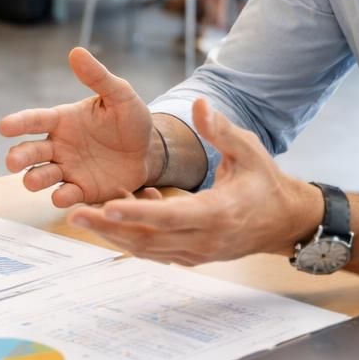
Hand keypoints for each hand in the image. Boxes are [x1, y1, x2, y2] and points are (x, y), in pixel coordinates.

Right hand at [0, 47, 155, 206]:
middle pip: (31, 152)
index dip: (19, 123)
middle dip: (19, 157)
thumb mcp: (119, 95)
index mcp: (63, 121)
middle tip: (13, 161)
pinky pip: (66, 194)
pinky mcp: (82, 190)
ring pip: (42, 176)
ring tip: (31, 181)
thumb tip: (77, 52)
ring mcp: (68, 169)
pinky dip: (61, 197)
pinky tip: (61, 196)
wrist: (150, 151)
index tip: (4, 126)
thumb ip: (97, 77)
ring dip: (34, 179)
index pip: (35, 119)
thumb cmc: (130, 120)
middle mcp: (59, 146)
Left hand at [68, 98, 322, 265]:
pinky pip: (155, 250)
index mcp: (219, 213)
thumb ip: (221, 130)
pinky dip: (131, 236)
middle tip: (74, 213)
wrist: (285, 221)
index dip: (137, 212)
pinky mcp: (192, 256)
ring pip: (147, 248)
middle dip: (109, 227)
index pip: (171, 216)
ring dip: (113, 234)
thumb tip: (198, 103)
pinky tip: (112, 214)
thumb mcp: (249, 150)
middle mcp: (205, 239)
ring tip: (80, 216)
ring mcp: (197, 252)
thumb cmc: (265, 182)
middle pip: (149, 238)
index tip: (106, 204)